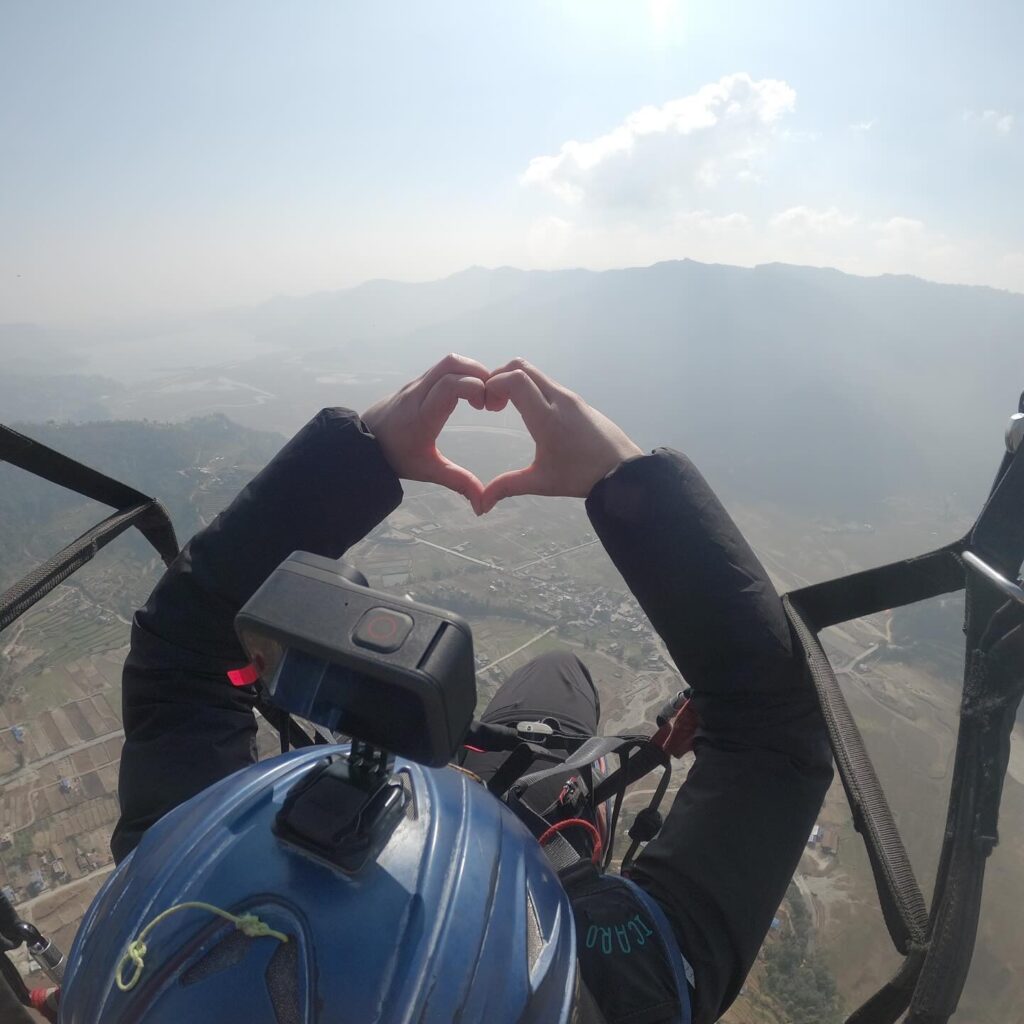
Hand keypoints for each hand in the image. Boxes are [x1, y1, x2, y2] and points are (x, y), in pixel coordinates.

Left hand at [362, 354, 488, 512]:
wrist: (361, 444)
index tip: (485, 407)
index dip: (475, 387)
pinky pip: (441, 368)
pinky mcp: (415, 383)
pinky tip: (466, 394)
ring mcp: (415, 384)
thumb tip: (482, 505)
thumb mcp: (428, 470)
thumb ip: (458, 482)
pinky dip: (460, 373)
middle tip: (490, 397)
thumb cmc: (394, 456)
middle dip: (479, 373)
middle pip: (452, 363)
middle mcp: (418, 393)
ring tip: (481, 395)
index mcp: (423, 413)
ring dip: (470, 371)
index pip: (451, 384)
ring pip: (447, 362)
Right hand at [479, 358, 642, 513]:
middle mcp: (559, 399)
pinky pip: (548, 383)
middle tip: (492, 403)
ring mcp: (570, 397)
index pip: (516, 379)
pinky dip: (531, 388)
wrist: (624, 470)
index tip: (486, 404)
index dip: (494, 384)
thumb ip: (508, 486)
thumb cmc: (581, 476)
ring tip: (508, 408)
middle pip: (522, 367)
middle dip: (500, 377)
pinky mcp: (578, 401)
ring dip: (516, 383)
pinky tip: (530, 414)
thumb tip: (482, 504)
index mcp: (546, 416)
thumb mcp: (541, 482)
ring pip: (536, 374)